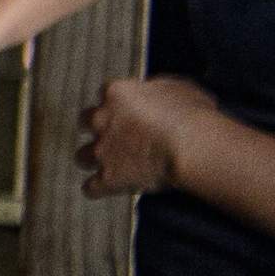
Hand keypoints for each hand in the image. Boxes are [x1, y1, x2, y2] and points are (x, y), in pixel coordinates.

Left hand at [79, 76, 215, 197]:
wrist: (193, 147)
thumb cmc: (193, 114)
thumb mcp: (176, 87)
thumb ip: (154, 89)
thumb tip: (150, 92)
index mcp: (116, 93)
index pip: (106, 94)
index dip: (119, 105)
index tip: (130, 112)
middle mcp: (100, 120)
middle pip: (84, 122)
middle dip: (98, 129)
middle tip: (118, 137)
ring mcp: (101, 151)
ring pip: (81, 157)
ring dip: (95, 160)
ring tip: (115, 165)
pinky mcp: (107, 178)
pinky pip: (91, 188)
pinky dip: (100, 188)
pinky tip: (111, 187)